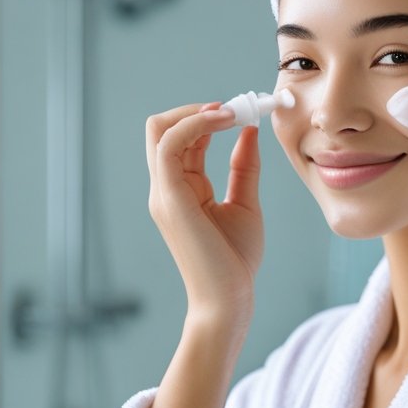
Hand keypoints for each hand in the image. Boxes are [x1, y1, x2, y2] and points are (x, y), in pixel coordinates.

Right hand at [145, 100, 263, 324]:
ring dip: (197, 111)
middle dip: (196, 108)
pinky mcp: (170, 198)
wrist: (229, 300)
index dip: (209, 117)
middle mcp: (166, 188)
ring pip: (160, 129)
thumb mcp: (246, 204)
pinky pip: (170, 146)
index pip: (183, 138)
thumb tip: (248, 131)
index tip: (242, 111)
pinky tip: (226, 122)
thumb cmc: (236, 261)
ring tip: (231, 111)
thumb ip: (244, 168)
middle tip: (234, 107)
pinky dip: (195, 125)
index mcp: (182, 189)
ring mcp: (163, 193)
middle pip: (161, 127)